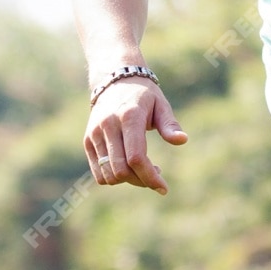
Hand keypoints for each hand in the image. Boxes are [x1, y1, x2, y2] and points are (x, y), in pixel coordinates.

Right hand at [83, 77, 186, 194]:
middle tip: (156, 175)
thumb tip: (182, 140)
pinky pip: (98, 172)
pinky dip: (114, 178)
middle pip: (121, 170)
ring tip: (143, 169)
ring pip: (108, 175)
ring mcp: (95, 134)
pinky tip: (128, 168)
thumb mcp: (161, 106)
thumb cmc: (144, 96)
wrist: (114, 81)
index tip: (164, 188)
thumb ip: (170, 125)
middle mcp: (108, 126)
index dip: (150, 177)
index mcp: (129, 117)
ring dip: (128, 181)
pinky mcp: (88, 141)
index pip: (136, 158)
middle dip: (141, 181)